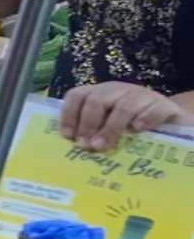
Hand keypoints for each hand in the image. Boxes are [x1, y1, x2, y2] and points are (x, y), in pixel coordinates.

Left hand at [59, 81, 192, 150]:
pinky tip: (138, 130)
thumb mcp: (108, 125)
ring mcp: (142, 96)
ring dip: (111, 127)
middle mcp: (118, 90)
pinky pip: (154, 109)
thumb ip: (92, 131)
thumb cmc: (131, 125)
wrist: (169, 121)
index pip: (77, 95)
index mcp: (99, 93)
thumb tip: (74, 147)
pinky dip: (145, 119)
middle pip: (97, 100)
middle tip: (85, 145)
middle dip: (88, 123)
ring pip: (124, 106)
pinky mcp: (164, 105)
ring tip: (102, 145)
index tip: (67, 136)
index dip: (69, 114)